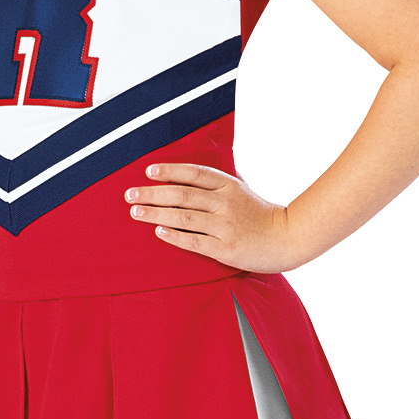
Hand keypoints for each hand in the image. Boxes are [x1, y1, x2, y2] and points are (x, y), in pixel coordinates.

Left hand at [124, 163, 308, 273]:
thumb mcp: (241, 191)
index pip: (194, 173)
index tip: (148, 171)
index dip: (170, 170)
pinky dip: (175, 236)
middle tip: (129, 194)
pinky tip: (158, 233)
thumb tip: (187, 175)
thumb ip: (217, 183)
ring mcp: (225, 226)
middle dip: (153, 193)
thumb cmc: (260, 215)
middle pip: (182, 194)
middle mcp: (225, 203)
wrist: (288, 238)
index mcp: (228, 186)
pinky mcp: (225, 248)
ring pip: (184, 217)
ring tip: (136, 212)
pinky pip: (195, 241)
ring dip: (157, 214)